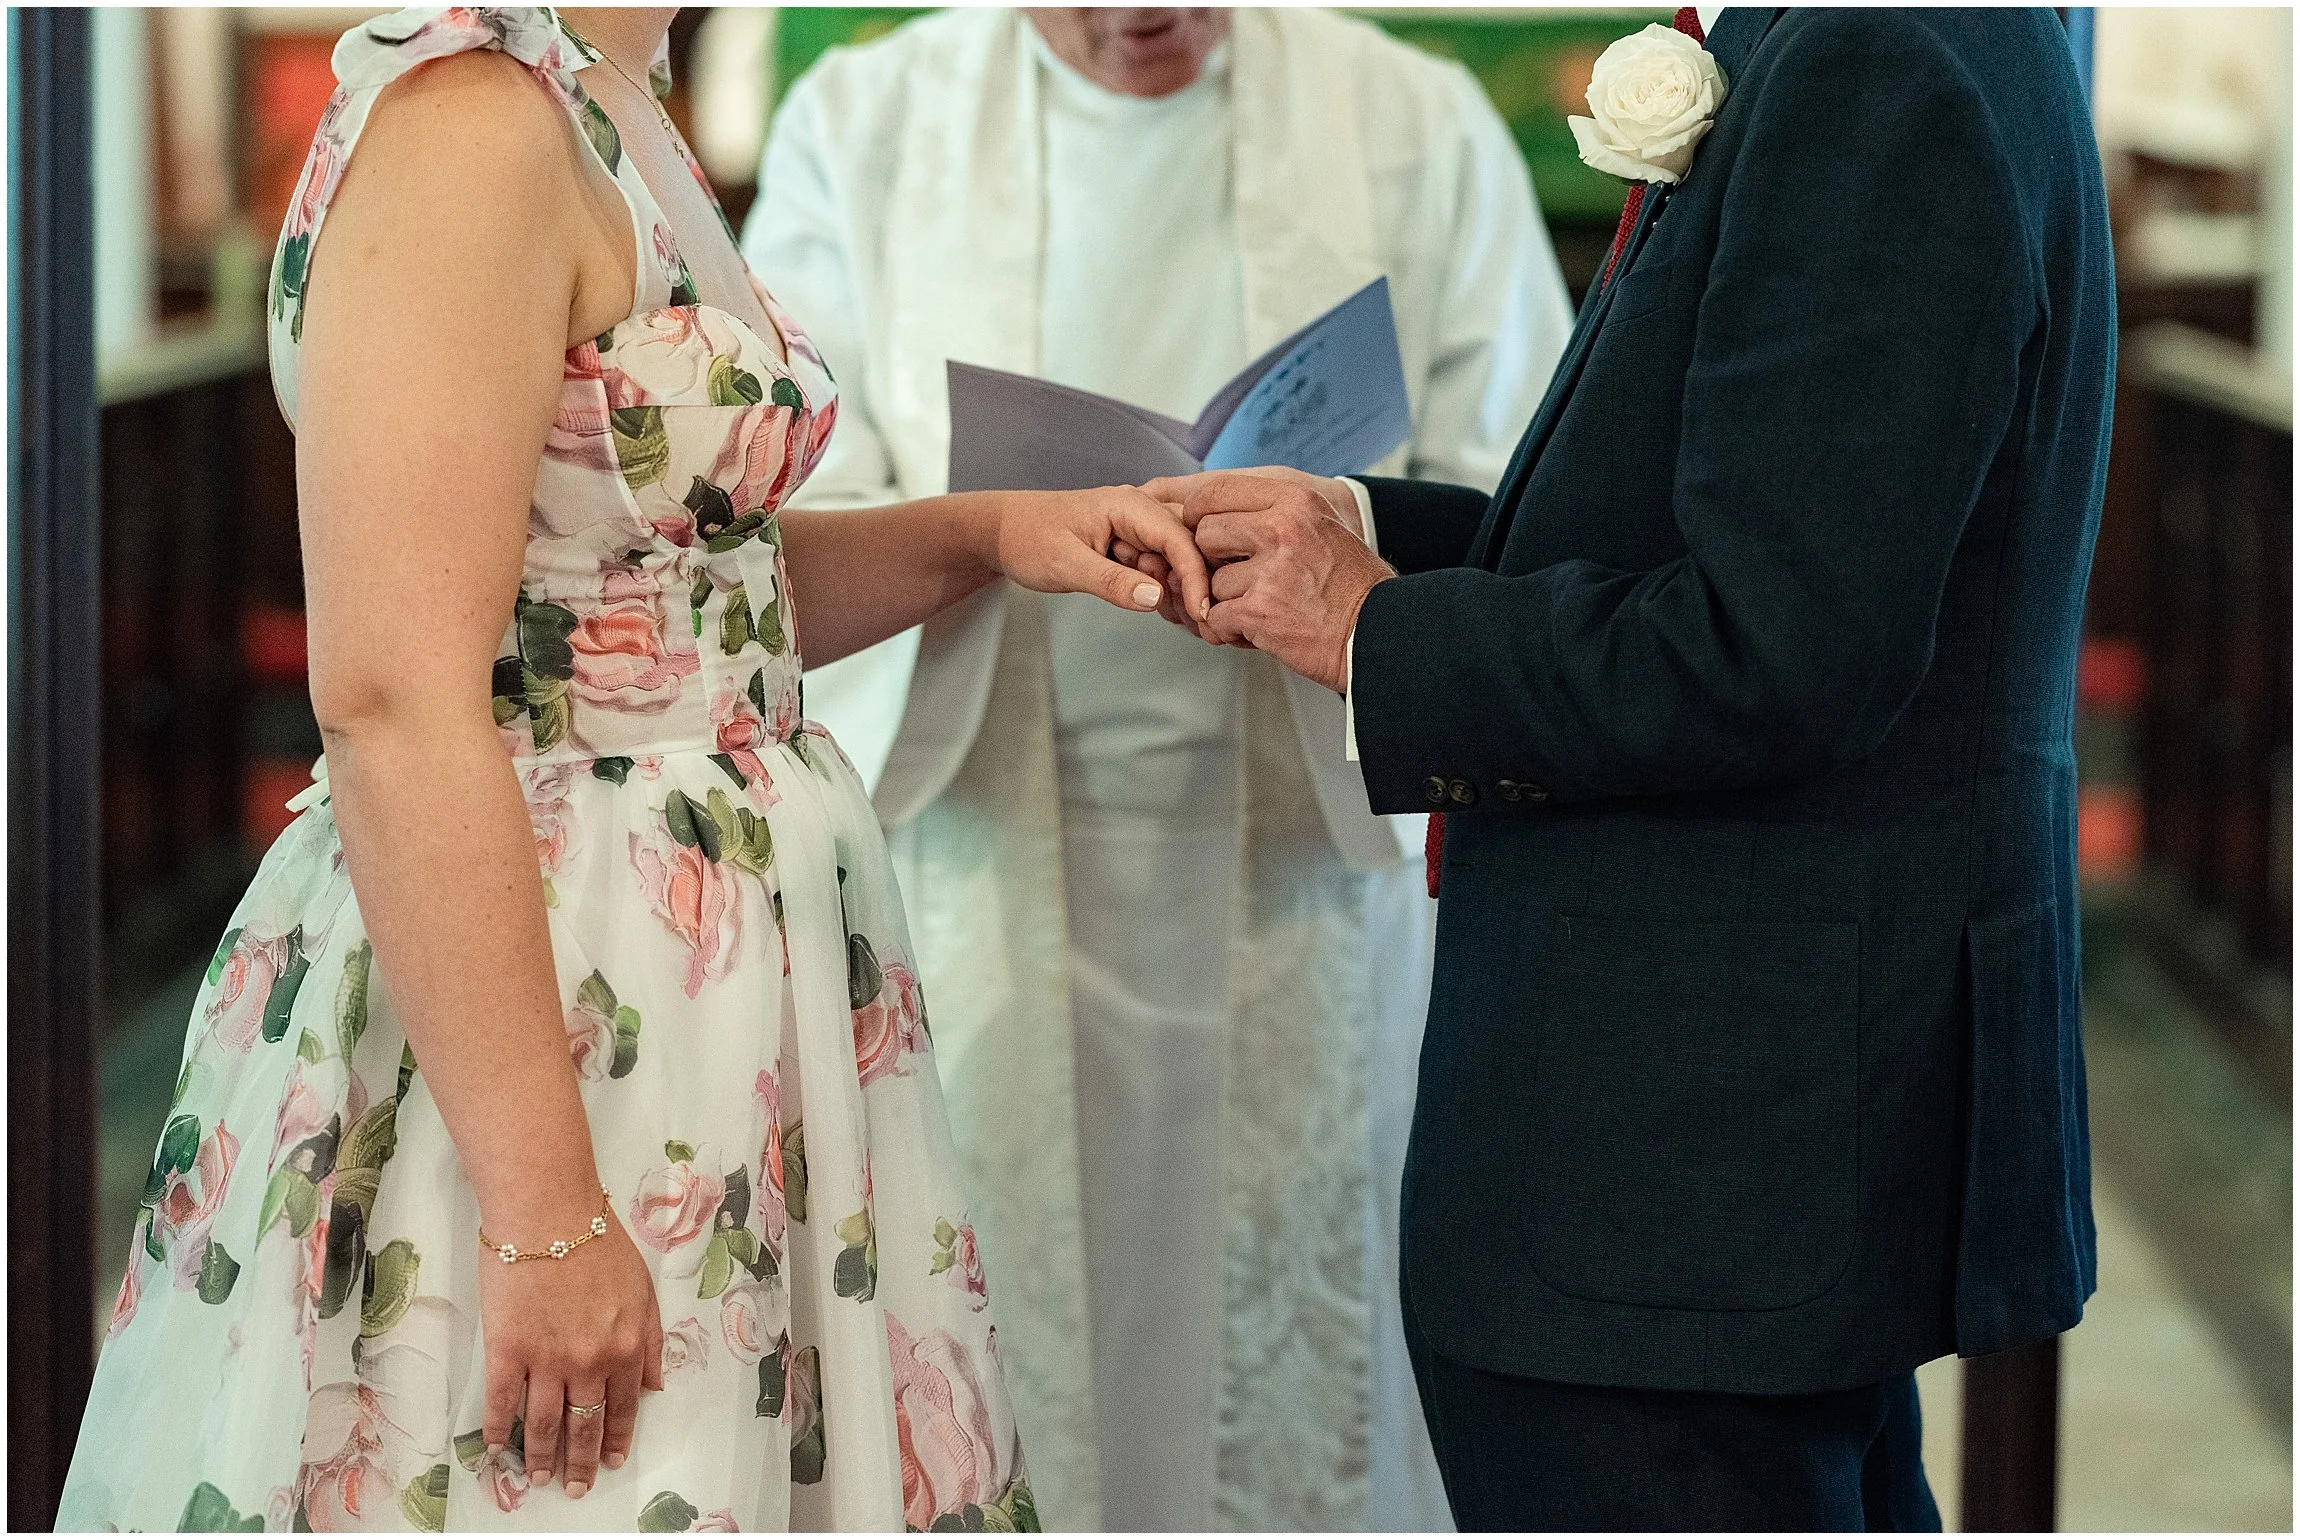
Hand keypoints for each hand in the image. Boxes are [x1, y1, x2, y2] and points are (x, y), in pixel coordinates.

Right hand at [478, 1203, 663, 1499]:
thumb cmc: (598, 1239)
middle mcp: (588, 1362)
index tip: (613, 1461)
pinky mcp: (505, 1350)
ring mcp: (545, 1360)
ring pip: (544, 1424)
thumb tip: (654, 1386)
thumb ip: (650, 1340)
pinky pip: (502, 1403)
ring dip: (541, 1457)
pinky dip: (499, 1431)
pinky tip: (498, 1449)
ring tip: (540, 1477)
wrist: (547, 1211)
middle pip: (584, 1425)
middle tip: (576, 1487)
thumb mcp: (643, 1287)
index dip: (618, 1439)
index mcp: (625, 1347)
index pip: (623, 1408)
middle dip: (581, 1462)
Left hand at [995, 486, 1212, 622]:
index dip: (1195, 576)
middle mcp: (1139, 510)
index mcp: (1128, 504)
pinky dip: (1162, 588)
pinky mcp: (1131, 544)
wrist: (1001, 533)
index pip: (1179, 538)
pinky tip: (1155, 606)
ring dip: (1177, 588)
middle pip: (1188, 546)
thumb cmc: (1026, 538)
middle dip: (1192, 583)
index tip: (1201, 610)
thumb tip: (1155, 597)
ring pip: (1176, 559)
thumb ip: (1111, 582)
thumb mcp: (1066, 565)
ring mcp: (1136, 527)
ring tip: (1171, 616)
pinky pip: (1159, 566)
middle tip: (1190, 620)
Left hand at [1116, 468, 1360, 640]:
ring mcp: (1270, 571)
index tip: (1202, 530)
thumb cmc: (1350, 585)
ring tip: (1261, 607)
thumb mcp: (1321, 524)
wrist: (1378, 633)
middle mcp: (1281, 528)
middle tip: (1238, 576)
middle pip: (1205, 533)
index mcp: (1295, 500)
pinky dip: (1230, 629)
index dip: (1199, 513)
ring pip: (1210, 580)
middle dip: (1212, 559)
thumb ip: (1275, 510)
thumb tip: (1217, 508)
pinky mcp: (1260, 611)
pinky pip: (1216, 616)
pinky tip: (1258, 629)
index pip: (1216, 489)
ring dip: (1227, 600)